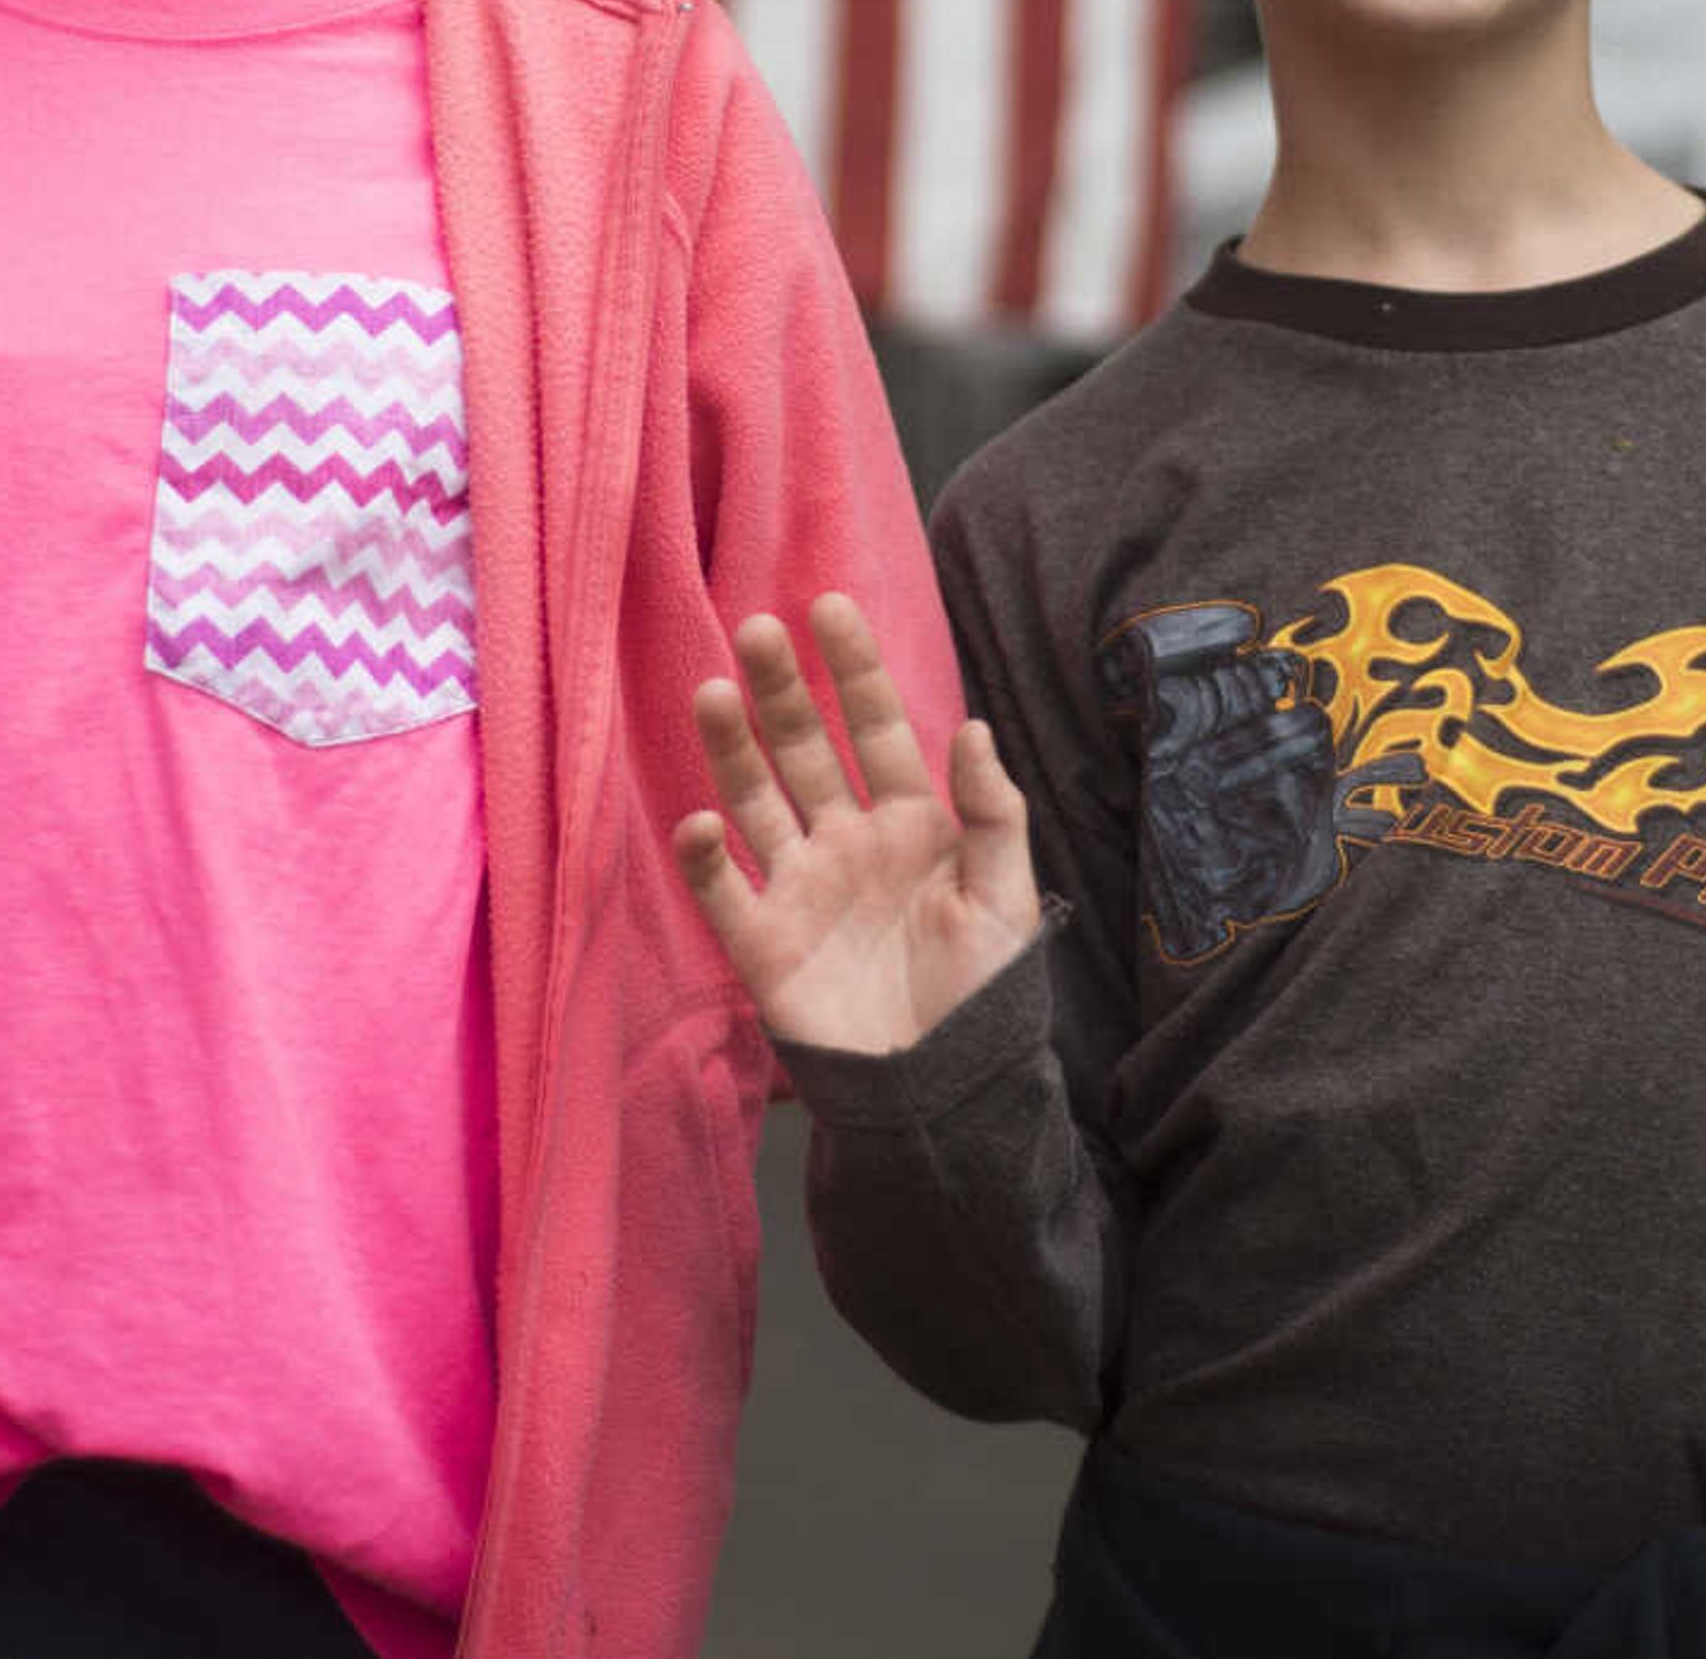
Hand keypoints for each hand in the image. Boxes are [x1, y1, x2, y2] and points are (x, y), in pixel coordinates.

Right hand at [672, 592, 1040, 1055]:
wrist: (944, 1097)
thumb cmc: (984, 998)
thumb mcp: (1007, 900)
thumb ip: (991, 815)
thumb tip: (972, 728)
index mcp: (912, 825)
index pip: (876, 729)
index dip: (855, 671)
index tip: (830, 606)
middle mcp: (848, 842)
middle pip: (805, 750)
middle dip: (782, 691)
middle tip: (757, 630)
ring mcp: (800, 888)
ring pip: (756, 800)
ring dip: (732, 749)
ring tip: (710, 691)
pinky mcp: (763, 943)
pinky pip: (722, 891)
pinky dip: (704, 856)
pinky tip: (698, 820)